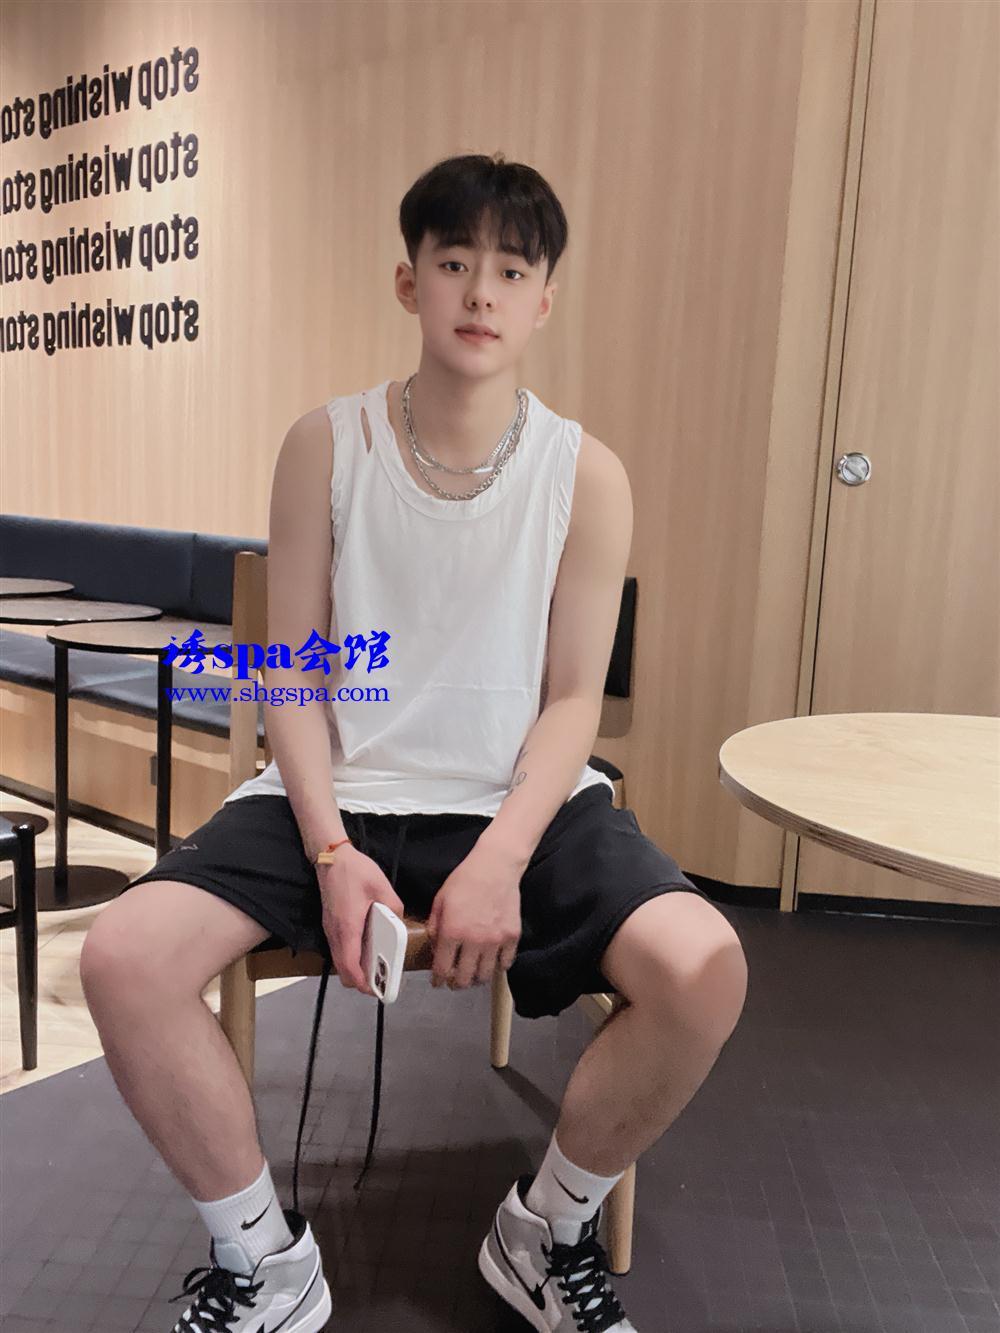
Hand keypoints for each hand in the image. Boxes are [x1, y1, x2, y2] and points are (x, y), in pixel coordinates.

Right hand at [317, 846, 404, 995]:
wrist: (332, 857)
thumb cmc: (355, 871)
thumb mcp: (382, 887)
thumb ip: (393, 909)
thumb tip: (398, 924)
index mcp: (348, 926)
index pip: (349, 965)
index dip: (361, 982)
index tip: (376, 990)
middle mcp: (335, 932)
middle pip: (342, 970)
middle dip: (359, 981)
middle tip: (380, 981)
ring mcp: (330, 930)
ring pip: (339, 961)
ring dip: (355, 969)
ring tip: (376, 967)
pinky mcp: (330, 925)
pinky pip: (339, 950)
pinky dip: (351, 958)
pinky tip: (367, 950)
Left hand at [426, 843, 521, 989]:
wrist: (496, 867)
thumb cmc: (465, 880)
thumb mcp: (440, 901)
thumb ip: (434, 927)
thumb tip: (435, 948)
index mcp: (452, 932)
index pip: (442, 969)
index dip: (438, 980)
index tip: (438, 983)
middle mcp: (474, 941)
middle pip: (464, 979)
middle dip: (456, 984)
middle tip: (454, 982)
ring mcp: (495, 941)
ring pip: (485, 976)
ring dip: (476, 978)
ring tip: (473, 973)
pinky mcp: (512, 937)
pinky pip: (505, 963)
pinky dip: (498, 966)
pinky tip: (492, 961)